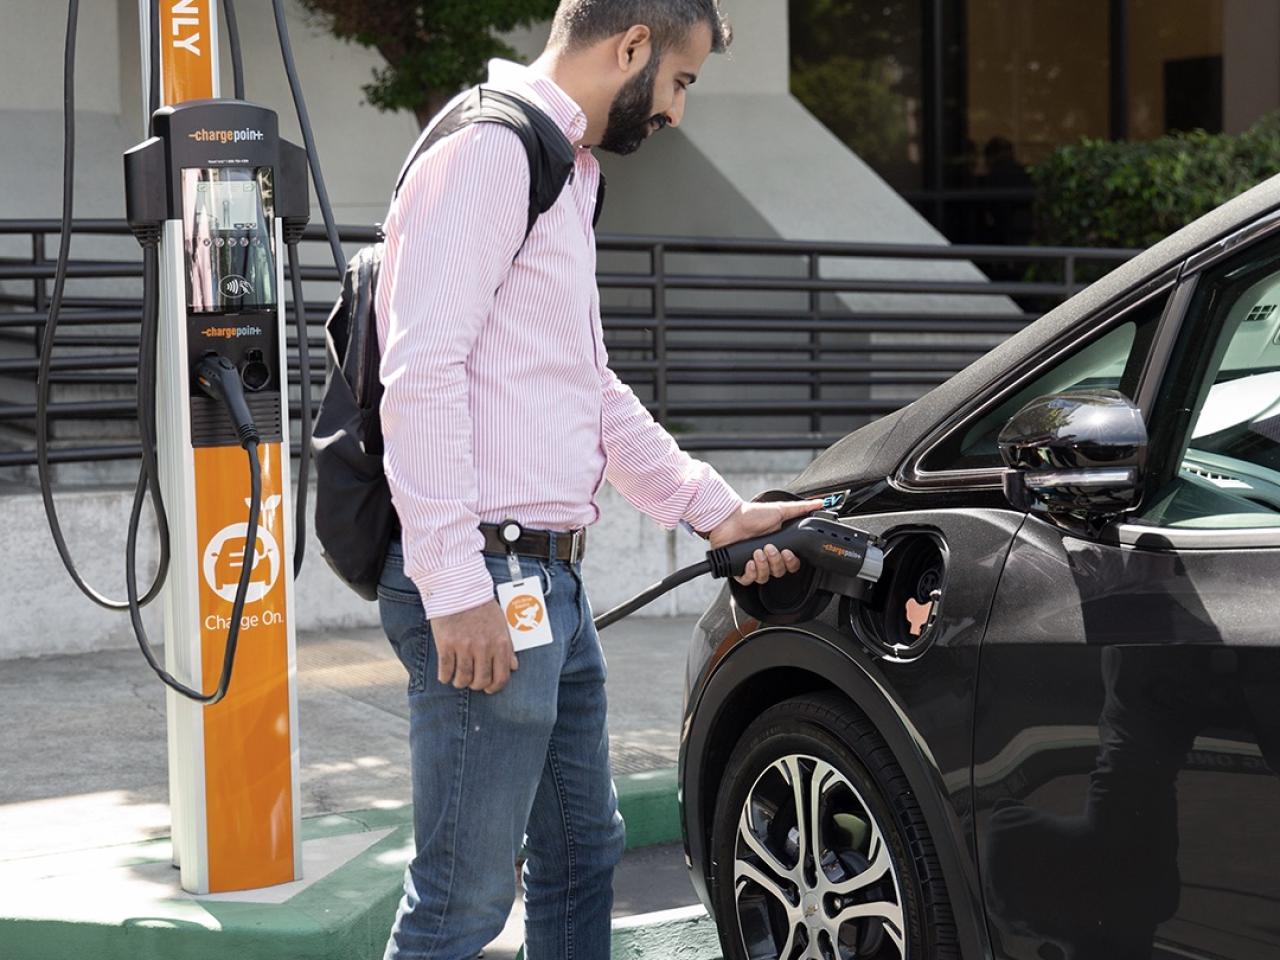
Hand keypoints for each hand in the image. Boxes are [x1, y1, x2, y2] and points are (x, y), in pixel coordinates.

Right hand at [432, 600, 518, 693]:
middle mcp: (483, 647)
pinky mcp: (446, 644)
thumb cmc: (482, 606)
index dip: (494, 687)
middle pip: (480, 681)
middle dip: (476, 685)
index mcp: (500, 643)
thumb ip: (508, 647)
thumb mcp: (501, 624)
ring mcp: (464, 646)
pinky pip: (445, 670)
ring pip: (462, 678)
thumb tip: (513, 667)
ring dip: (460, 682)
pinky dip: (445, 676)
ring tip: (458, 678)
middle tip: (472, 681)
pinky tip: (445, 674)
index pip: (501, 677)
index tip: (488, 688)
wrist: (459, 589)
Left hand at [707, 499, 826, 585]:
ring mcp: (753, 564)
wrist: (728, 517)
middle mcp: (766, 558)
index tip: (787, 552)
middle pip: (779, 572)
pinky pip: (748, 580)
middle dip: (776, 561)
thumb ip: (801, 509)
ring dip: (763, 566)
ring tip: (757, 551)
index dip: (791, 562)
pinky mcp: (738, 569)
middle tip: (770, 548)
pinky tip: (749, 561)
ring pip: (765, 578)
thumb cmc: (751, 514)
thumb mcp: (780, 510)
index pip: (791, 564)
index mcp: (778, 547)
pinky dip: (750, 573)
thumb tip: (819, 503)